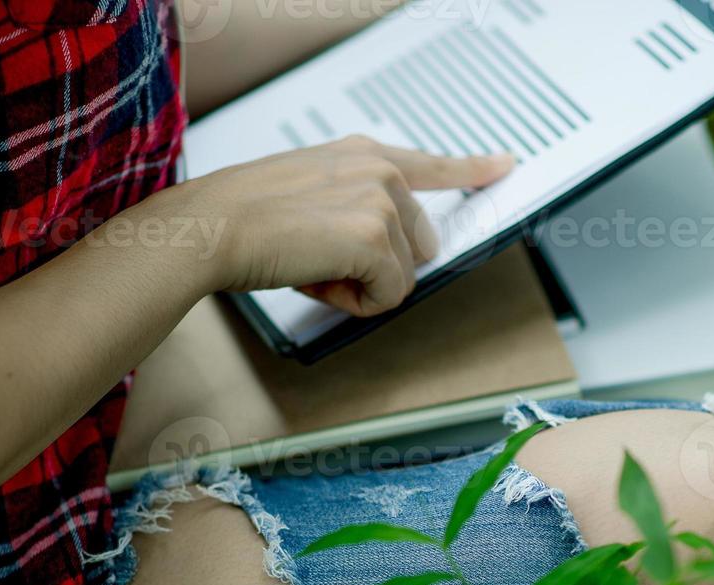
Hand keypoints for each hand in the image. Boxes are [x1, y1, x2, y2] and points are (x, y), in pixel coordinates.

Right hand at [180, 135, 514, 315]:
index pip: (432, 163)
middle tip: (319, 257)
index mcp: (363, 154)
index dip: (473, 168)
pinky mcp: (374, 237)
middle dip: (375, 267)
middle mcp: (380, 170)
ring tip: (308, 262)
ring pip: (402, 275)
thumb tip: (385, 257)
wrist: (209, 227)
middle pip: (418, 245)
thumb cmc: (242, 218)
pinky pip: (389, 296)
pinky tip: (316, 278)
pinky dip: (354, 302)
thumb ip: (353, 209)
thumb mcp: (308, 195)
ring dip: (357, 285)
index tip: (504, 164)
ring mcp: (381, 201)